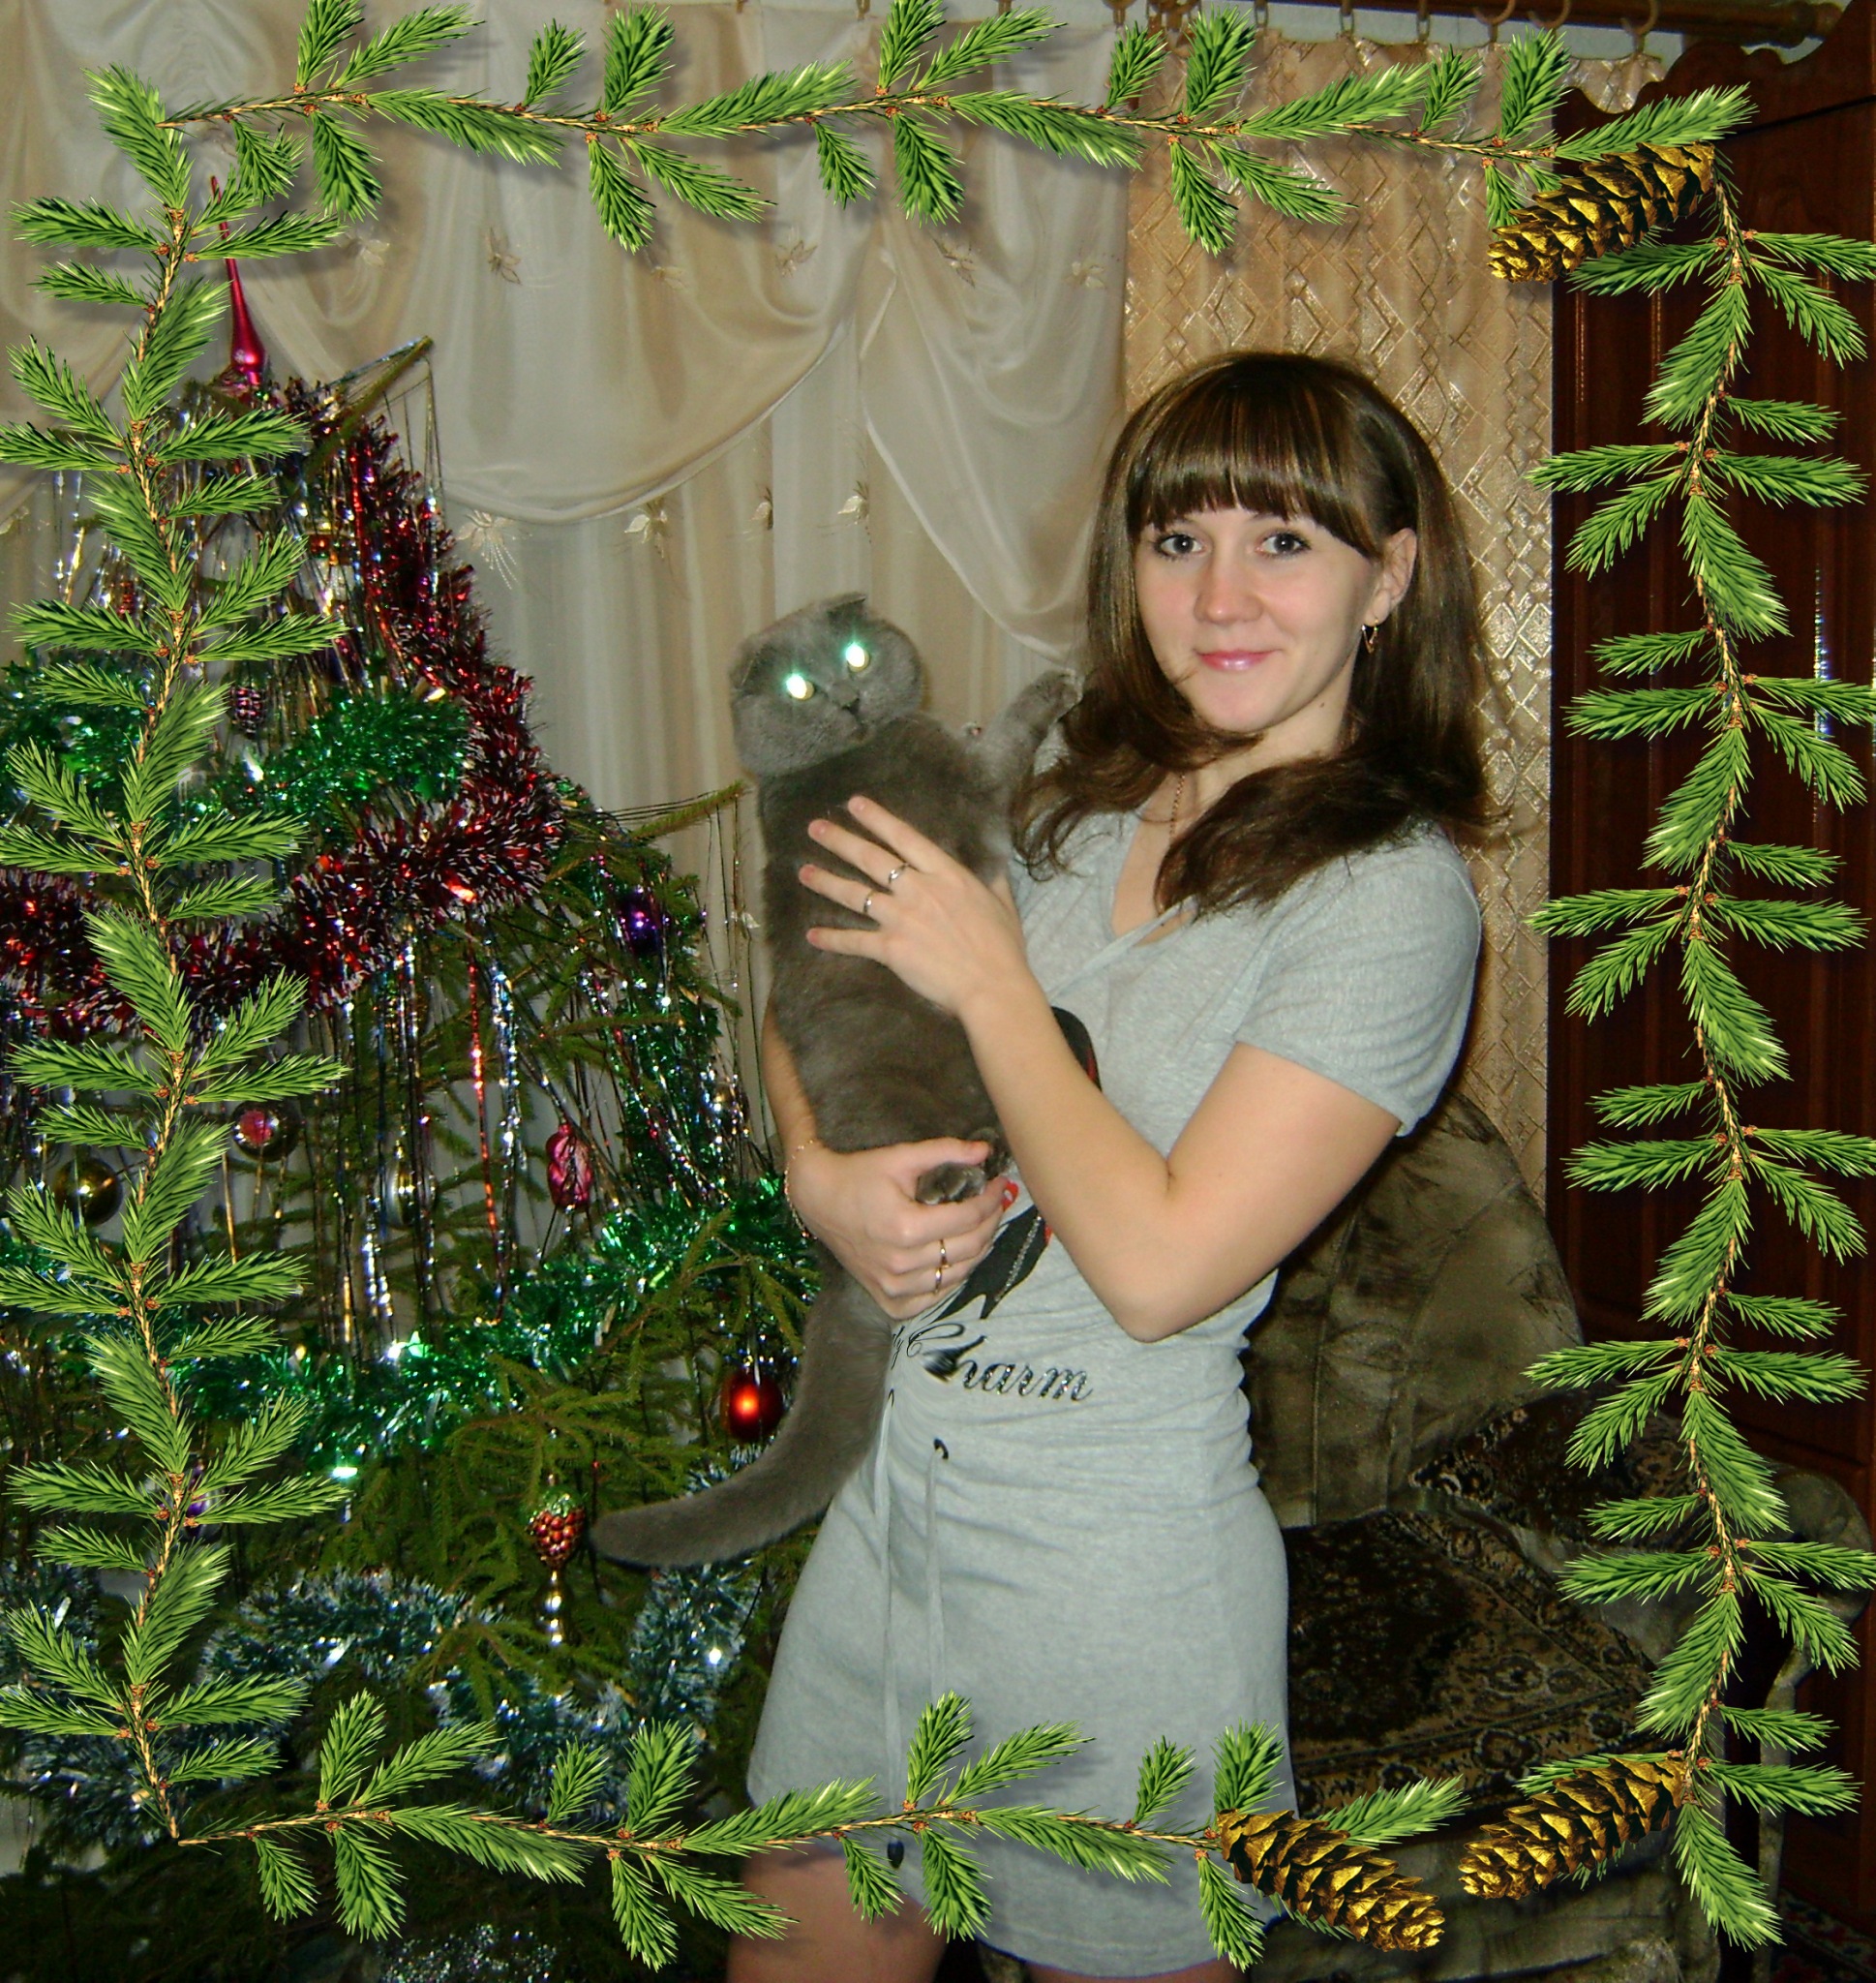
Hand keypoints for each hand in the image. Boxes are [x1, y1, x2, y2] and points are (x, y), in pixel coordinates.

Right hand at [787, 1138, 1015, 1320]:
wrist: (817, 1199)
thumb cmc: (858, 1175)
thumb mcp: (900, 1157)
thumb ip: (944, 1152)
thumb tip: (985, 1151)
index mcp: (906, 1227)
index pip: (968, 1217)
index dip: (991, 1199)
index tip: (999, 1184)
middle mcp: (901, 1263)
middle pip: (969, 1248)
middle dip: (990, 1223)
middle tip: (995, 1205)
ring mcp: (894, 1286)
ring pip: (957, 1276)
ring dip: (976, 1252)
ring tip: (980, 1229)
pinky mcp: (887, 1299)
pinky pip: (932, 1299)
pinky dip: (949, 1281)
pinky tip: (953, 1259)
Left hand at [799, 795, 1028, 1023]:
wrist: (992, 986)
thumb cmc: (1003, 949)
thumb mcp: (1003, 906)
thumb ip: (993, 881)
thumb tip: (995, 865)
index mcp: (946, 875)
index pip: (904, 837)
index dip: (876, 818)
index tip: (854, 804)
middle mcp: (918, 889)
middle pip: (870, 858)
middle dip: (839, 840)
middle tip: (814, 828)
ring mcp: (901, 918)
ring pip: (854, 895)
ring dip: (826, 882)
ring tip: (803, 872)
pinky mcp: (890, 948)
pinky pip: (854, 941)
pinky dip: (831, 939)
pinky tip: (813, 936)